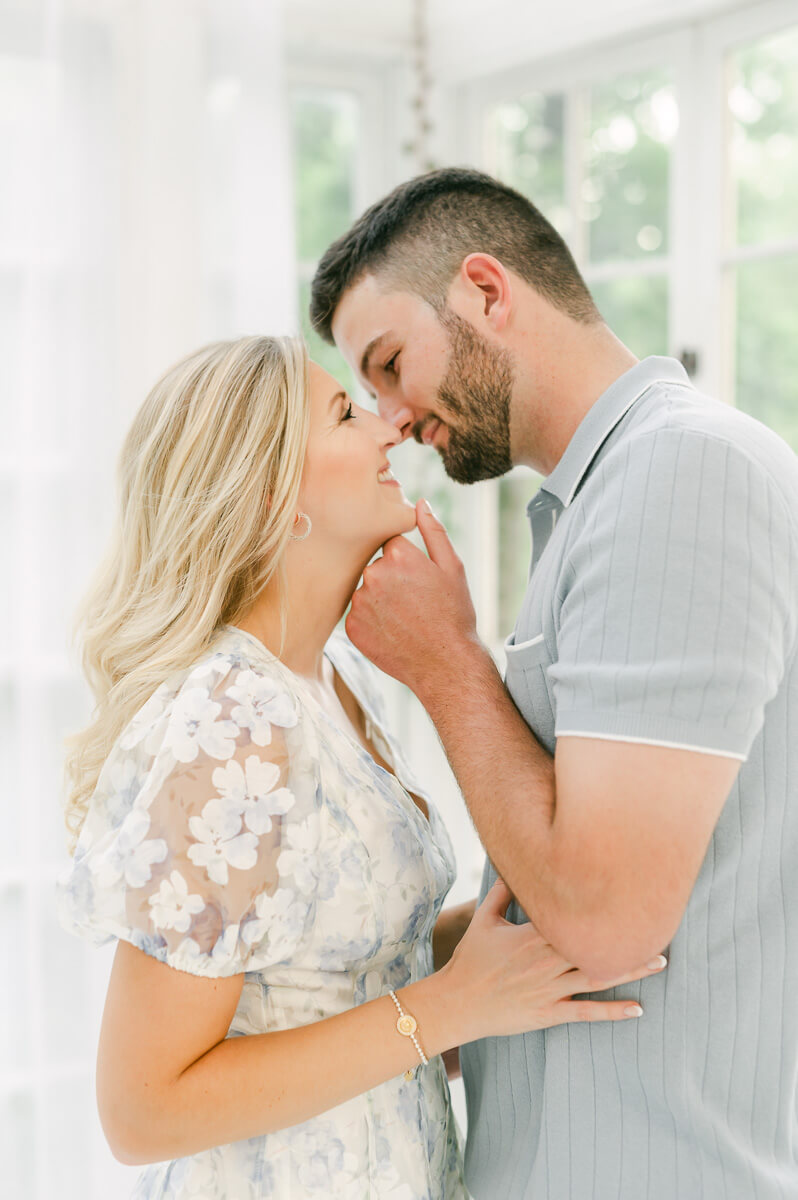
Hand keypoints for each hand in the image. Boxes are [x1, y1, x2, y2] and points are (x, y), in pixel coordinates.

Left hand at [345, 498, 478, 696]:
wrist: (445, 663)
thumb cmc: (454, 614)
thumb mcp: (452, 567)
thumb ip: (433, 531)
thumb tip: (420, 502)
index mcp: (398, 555)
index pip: (391, 545)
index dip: (407, 562)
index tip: (419, 580)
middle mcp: (373, 575)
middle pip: (376, 567)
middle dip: (392, 580)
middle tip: (414, 602)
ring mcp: (360, 603)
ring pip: (366, 591)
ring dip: (380, 601)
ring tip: (405, 619)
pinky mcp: (352, 627)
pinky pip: (359, 615)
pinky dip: (372, 622)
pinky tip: (393, 632)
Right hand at [440, 878, 666, 1044]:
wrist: (457, 1002)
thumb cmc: (470, 959)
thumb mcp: (483, 920)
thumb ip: (501, 892)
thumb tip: (512, 865)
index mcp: (533, 934)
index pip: (573, 916)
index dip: (602, 907)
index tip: (628, 895)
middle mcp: (546, 960)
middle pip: (594, 945)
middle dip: (627, 938)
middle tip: (662, 928)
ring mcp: (549, 989)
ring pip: (597, 976)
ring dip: (630, 970)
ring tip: (659, 962)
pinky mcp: (549, 1013)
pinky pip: (586, 1011)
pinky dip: (613, 1011)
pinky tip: (638, 1009)